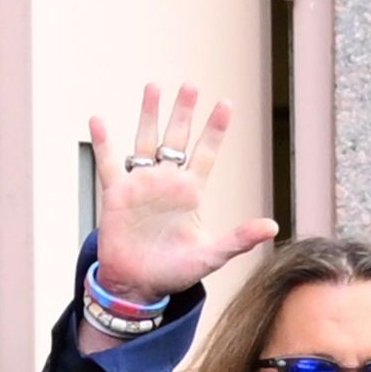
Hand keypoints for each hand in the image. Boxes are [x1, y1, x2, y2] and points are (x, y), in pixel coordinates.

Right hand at [89, 83, 277, 303]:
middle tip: (191, 85)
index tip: (225, 103)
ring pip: (145, 140)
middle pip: (177, 138)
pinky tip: (98, 120)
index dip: (215, 129)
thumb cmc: (175, 273)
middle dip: (184, 112)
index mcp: (191, 193)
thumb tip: (272, 226)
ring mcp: (141, 185)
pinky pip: (109, 163)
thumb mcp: (211, 256)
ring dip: (149, 114)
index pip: (206, 152)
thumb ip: (240, 239)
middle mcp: (167, 183)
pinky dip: (104, 142)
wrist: (139, 286)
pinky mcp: (116, 194)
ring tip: (153, 87)